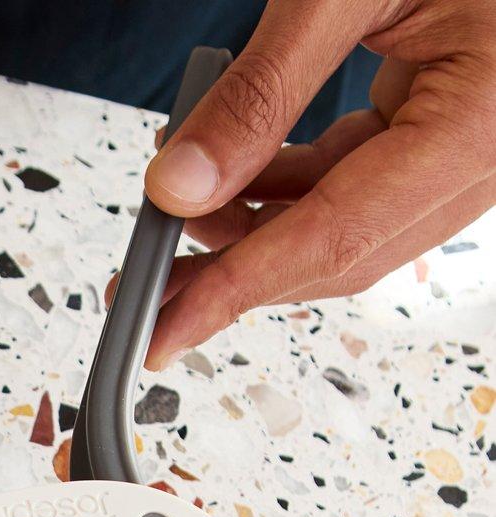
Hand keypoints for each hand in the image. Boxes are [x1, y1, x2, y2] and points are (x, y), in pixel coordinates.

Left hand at [141, 0, 495, 367]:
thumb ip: (260, 90)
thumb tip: (179, 183)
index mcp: (484, 121)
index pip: (339, 237)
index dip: (240, 291)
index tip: (165, 332)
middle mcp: (489, 150)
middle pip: (343, 253)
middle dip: (237, 271)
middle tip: (148, 284)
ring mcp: (470, 144)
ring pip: (346, 226)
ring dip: (255, 229)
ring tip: (176, 209)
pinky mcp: (443, 125)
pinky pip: (356, 182)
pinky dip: (284, 189)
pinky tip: (226, 179)